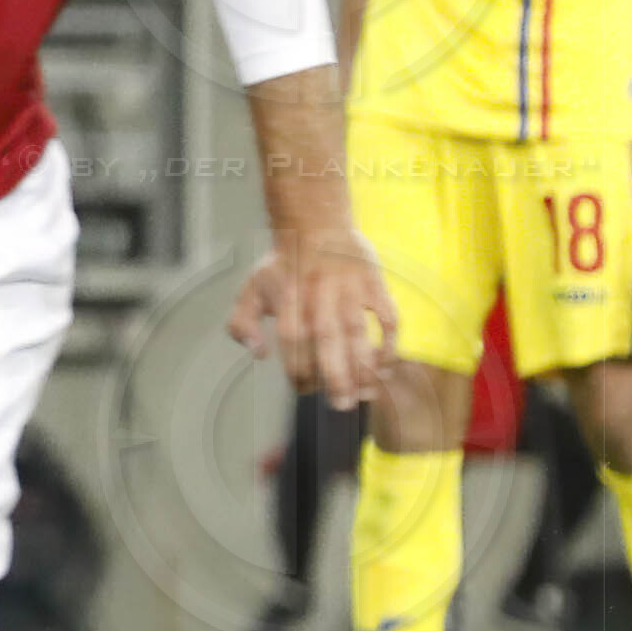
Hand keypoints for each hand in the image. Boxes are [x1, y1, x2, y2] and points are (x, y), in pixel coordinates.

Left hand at [226, 230, 394, 406]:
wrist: (316, 226)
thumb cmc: (282, 267)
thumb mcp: (251, 290)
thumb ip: (242, 324)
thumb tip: (258, 354)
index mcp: (288, 301)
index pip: (293, 345)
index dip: (299, 371)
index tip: (304, 390)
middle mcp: (319, 298)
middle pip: (328, 343)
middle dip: (335, 377)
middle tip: (340, 404)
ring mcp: (350, 292)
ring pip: (359, 335)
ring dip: (364, 367)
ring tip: (364, 394)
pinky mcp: (374, 286)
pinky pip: (388, 319)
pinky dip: (390, 344)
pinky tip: (385, 367)